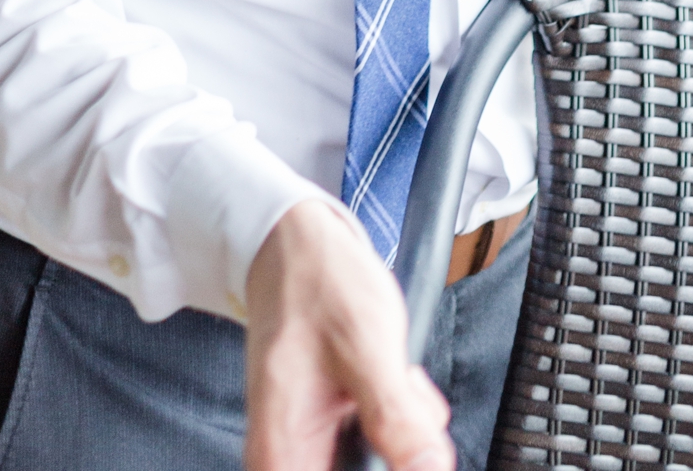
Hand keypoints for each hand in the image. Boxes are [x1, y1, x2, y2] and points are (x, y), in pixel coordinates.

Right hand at [244, 200, 452, 470]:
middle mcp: (288, 459)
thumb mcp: (366, 348)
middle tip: (410, 408)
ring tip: (398, 380)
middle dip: (402, 452)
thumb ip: (397, 419)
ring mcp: (309, 445)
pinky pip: (375, 445)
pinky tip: (394, 380)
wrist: (297, 244)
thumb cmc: (317, 284)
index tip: (410, 450)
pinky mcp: (329, 429)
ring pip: (375, 465)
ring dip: (404, 434)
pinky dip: (397, 418)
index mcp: (282, 456)